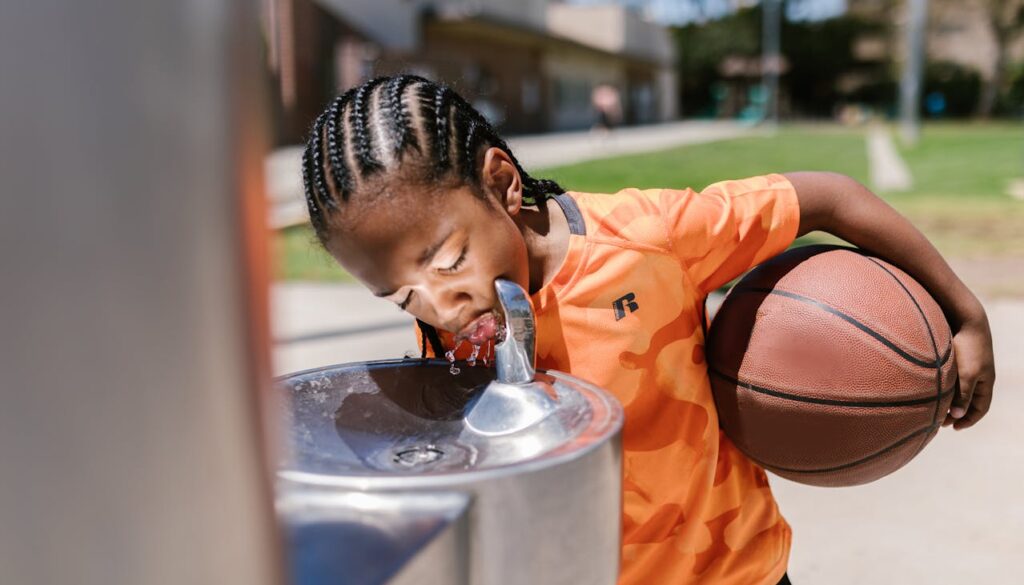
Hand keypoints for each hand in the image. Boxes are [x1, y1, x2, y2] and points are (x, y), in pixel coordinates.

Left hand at [943, 311, 995, 430]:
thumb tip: (958, 415)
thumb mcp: (967, 374)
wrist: (964, 319)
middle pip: (969, 401)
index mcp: (986, 381)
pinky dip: (944, 389)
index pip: (981, 408)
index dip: (970, 419)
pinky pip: (951, 380)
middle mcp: (978, 376)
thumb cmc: (968, 348)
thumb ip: (964, 395)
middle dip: (957, 413)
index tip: (955, 428)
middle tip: (940, 422)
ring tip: (934, 410)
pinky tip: (931, 391)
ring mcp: (968, 367)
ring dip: (949, 402)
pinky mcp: (956, 360)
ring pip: (959, 391)